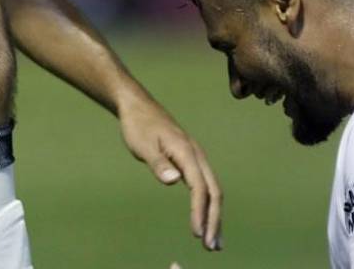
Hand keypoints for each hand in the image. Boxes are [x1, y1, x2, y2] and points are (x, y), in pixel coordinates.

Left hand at [119, 95, 221, 250]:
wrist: (138, 107)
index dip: (199, 211)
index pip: (199, 187)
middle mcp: (196, 155)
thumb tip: (174, 180)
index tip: (197, 234)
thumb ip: (158, 163)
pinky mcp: (191, 160)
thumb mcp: (143, 145)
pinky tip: (206, 218)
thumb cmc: (138, 126)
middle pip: (213, 192)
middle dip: (214, 220)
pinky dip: (208, 204)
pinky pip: (205, 185)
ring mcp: (196, 157)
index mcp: (186, 152)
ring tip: (214, 242)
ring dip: (214, 216)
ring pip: (212, 190)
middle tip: (212, 247)